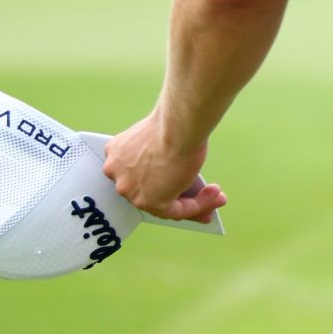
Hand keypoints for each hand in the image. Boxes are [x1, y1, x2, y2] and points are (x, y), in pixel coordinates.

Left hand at [102, 110, 226, 222]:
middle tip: (204, 192)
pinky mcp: (151, 203)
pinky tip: (214, 195)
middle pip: (152, 191)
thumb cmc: (172, 123)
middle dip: (179, 193)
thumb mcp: (161, 137)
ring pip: (166, 203)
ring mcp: (132, 192)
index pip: (139, 174)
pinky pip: (178, 210)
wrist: (178, 127)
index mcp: (116, 155)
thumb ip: (162, 155)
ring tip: (216, 196)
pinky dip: (199, 205)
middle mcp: (119, 177)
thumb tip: (180, 164)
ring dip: (195, 203)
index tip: (179, 178)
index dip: (162, 178)